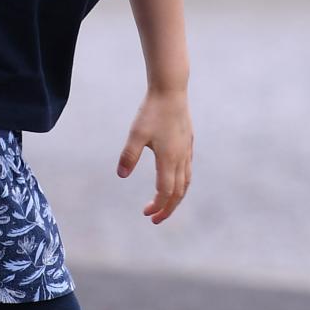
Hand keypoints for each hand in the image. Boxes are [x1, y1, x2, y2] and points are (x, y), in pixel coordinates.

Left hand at [116, 88, 192, 224]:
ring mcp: (187, 150)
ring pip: (186, 181)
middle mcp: (181, 157)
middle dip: (168, 208)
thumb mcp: (136, 134)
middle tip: (155, 219)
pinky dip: (181, 181)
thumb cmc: (151, 111)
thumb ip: (129, 155)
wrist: (171, 90)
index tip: (147, 214)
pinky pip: (188, 169)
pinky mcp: (188, 142)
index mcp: (169, 159)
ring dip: (176, 196)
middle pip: (178, 192)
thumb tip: (121, 175)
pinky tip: (173, 179)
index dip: (158, 206)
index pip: (166, 192)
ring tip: (165, 204)